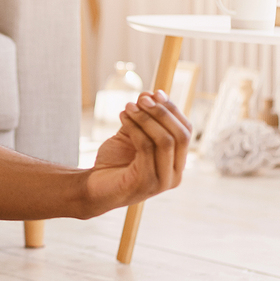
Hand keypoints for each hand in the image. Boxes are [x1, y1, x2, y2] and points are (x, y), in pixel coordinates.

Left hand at [85, 89, 192, 211]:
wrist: (93, 188)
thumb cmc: (114, 163)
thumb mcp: (133, 135)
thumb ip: (144, 118)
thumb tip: (151, 93)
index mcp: (177, 164)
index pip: (186, 132)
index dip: (173, 110)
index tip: (156, 92)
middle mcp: (175, 175)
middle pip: (180, 135)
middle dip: (162, 112)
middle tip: (142, 99)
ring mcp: (162, 181)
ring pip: (165, 141)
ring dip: (146, 118)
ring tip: (128, 106)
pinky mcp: (145, 182)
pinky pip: (146, 147)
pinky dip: (135, 128)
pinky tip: (122, 117)